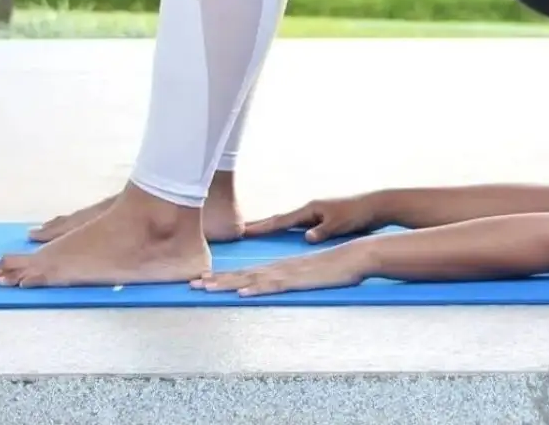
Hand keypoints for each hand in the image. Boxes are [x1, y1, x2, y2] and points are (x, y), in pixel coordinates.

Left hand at [191, 243, 366, 296]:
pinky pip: (274, 285)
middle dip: (216, 279)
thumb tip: (281, 284)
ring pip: (252, 278)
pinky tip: (243, 292)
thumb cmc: (337, 266)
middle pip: (243, 274)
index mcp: (281, 267)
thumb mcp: (311, 273)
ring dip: (228, 283)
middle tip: (191, 283)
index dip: (224, 276)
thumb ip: (296, 278)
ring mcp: (289, 273)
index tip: (204, 278)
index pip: (247, 271)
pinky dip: (257, 288)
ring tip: (206, 287)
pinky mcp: (299, 280)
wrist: (357, 255)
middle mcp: (280, 268)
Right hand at [242, 194, 378, 243]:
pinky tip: (283, 232)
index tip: (243, 231)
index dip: (262, 227)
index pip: (281, 221)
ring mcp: (315, 214)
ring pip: (287, 221)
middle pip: (279, 219)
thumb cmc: (358, 214)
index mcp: (311, 210)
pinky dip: (285, 228)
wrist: (375, 206)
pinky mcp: (322, 219)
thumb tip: (306, 238)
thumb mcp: (339, 224)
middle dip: (260, 224)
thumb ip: (322, 231)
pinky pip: (297, 225)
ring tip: (254, 229)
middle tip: (239, 229)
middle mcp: (310, 210)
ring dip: (271, 225)